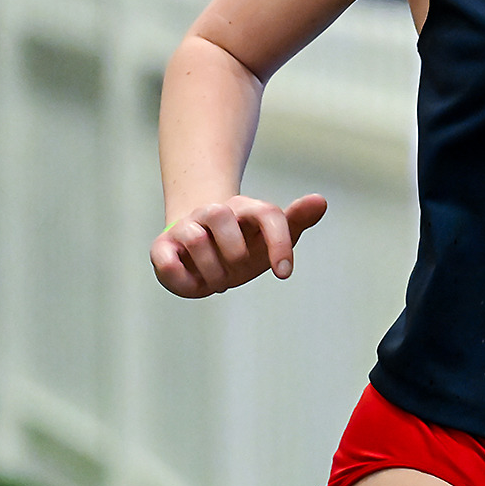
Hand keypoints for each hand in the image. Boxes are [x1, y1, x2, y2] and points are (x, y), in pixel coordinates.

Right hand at [150, 194, 327, 297]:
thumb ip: (296, 220)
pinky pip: (167, 261)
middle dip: (235, 255)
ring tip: (217, 281)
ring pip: (196, 238)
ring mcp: (187, 226)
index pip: (267, 214)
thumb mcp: (270, 240)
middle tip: (236, 272)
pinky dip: (182, 279)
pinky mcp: (163, 246)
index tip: (283, 274)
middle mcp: (215, 212)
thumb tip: (321, 200)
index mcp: (246, 209)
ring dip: (211, 270)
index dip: (278, 243)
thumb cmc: (243, 246)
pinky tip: (194, 285)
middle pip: (222, 217)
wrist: (200, 253)